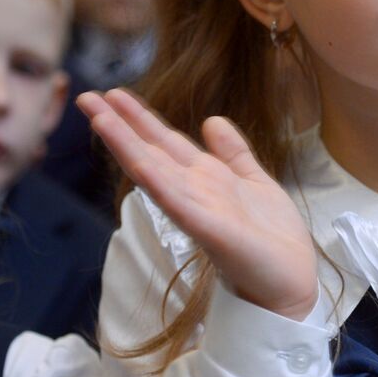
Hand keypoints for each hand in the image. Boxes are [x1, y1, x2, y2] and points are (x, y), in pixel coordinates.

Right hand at [78, 88, 317, 319]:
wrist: (291, 282)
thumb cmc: (273, 239)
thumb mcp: (254, 181)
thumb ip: (233, 153)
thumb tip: (212, 120)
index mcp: (203, 178)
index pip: (163, 141)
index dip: (138, 117)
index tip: (112, 93)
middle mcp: (192, 190)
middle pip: (148, 150)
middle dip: (118, 123)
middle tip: (86, 96)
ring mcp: (196, 209)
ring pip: (153, 169)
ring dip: (125, 143)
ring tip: (98, 117)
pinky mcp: (208, 229)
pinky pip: (178, 202)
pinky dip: (157, 182)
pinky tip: (138, 163)